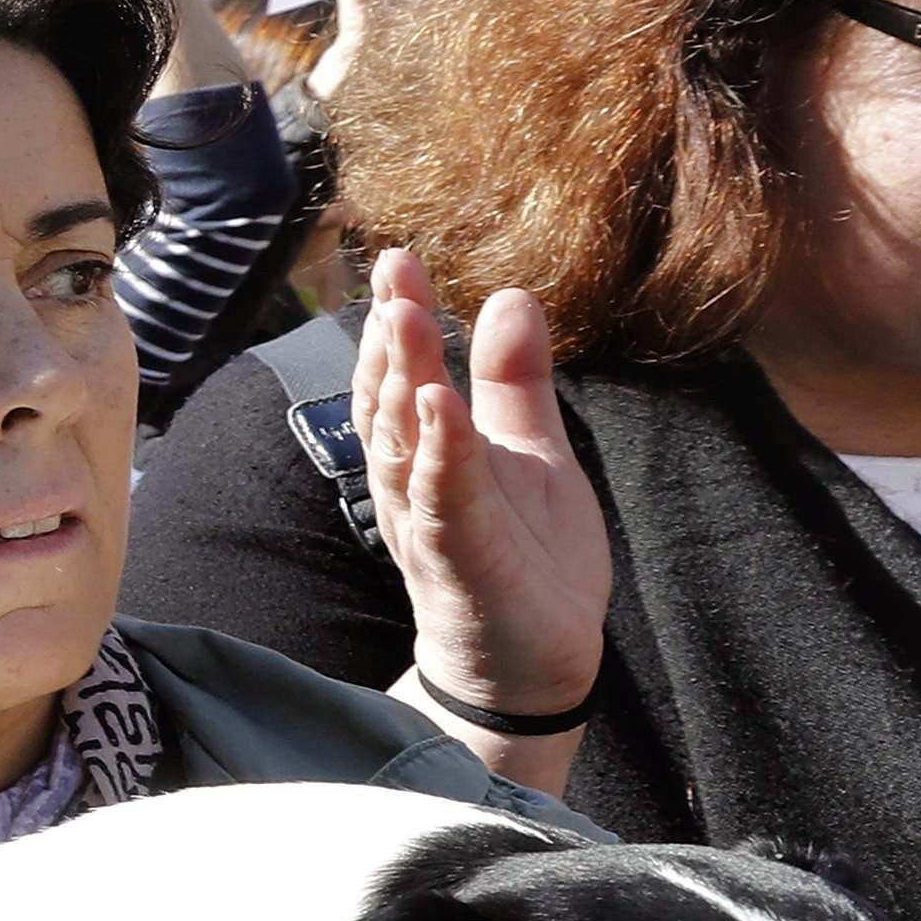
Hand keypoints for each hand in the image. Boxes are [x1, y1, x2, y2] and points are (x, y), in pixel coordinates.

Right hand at [355, 246, 608, 758]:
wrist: (531, 663)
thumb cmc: (522, 558)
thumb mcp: (529, 453)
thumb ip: (514, 381)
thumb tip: (510, 294)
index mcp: (425, 455)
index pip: (402, 376)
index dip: (398, 318)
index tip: (399, 257)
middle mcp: (411, 486)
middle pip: (389, 401)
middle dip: (390, 337)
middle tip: (394, 272)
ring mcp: (429, 524)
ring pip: (402, 445)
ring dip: (403, 381)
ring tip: (407, 318)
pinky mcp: (458, 563)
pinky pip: (441, 503)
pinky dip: (439, 456)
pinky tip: (442, 410)